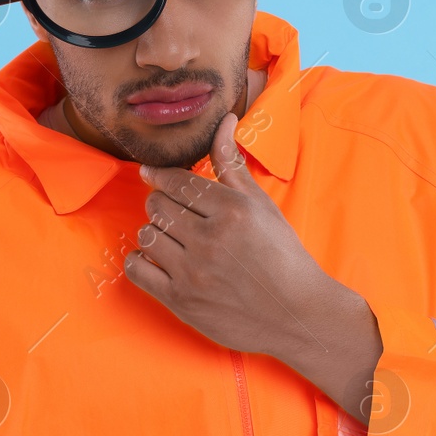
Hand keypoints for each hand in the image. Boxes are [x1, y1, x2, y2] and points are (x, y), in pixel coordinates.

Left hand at [125, 114, 382, 418]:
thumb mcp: (262, 206)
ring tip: (172, 238)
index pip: (177, 182)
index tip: (153, 174)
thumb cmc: (284, 257)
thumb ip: (233, 165)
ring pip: (146, 235)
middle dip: (161, 204)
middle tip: (174, 212)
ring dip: (154, 232)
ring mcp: (193, 273)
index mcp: (232, 211)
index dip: (160, 176)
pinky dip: (141, 261)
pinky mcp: (181, 301)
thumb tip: (223, 121)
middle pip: (157, 206)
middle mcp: (209, 239)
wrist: (298, 314)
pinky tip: (158, 260)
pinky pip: (137, 270)